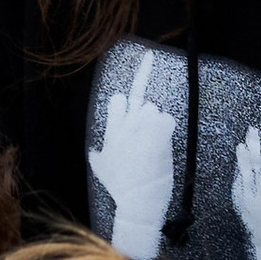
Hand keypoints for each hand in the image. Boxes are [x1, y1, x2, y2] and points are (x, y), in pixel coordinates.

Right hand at [88, 84, 176, 259]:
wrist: (137, 204)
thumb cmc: (121, 189)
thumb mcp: (101, 170)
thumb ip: (97, 155)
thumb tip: (94, 151)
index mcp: (111, 133)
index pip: (120, 100)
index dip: (140, 75)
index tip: (150, 55)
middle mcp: (123, 127)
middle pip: (142, 103)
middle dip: (147, 116)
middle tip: (145, 138)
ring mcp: (139, 130)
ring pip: (155, 111)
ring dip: (157, 125)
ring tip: (152, 149)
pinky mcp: (155, 135)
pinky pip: (166, 119)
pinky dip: (166, 128)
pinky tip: (160, 143)